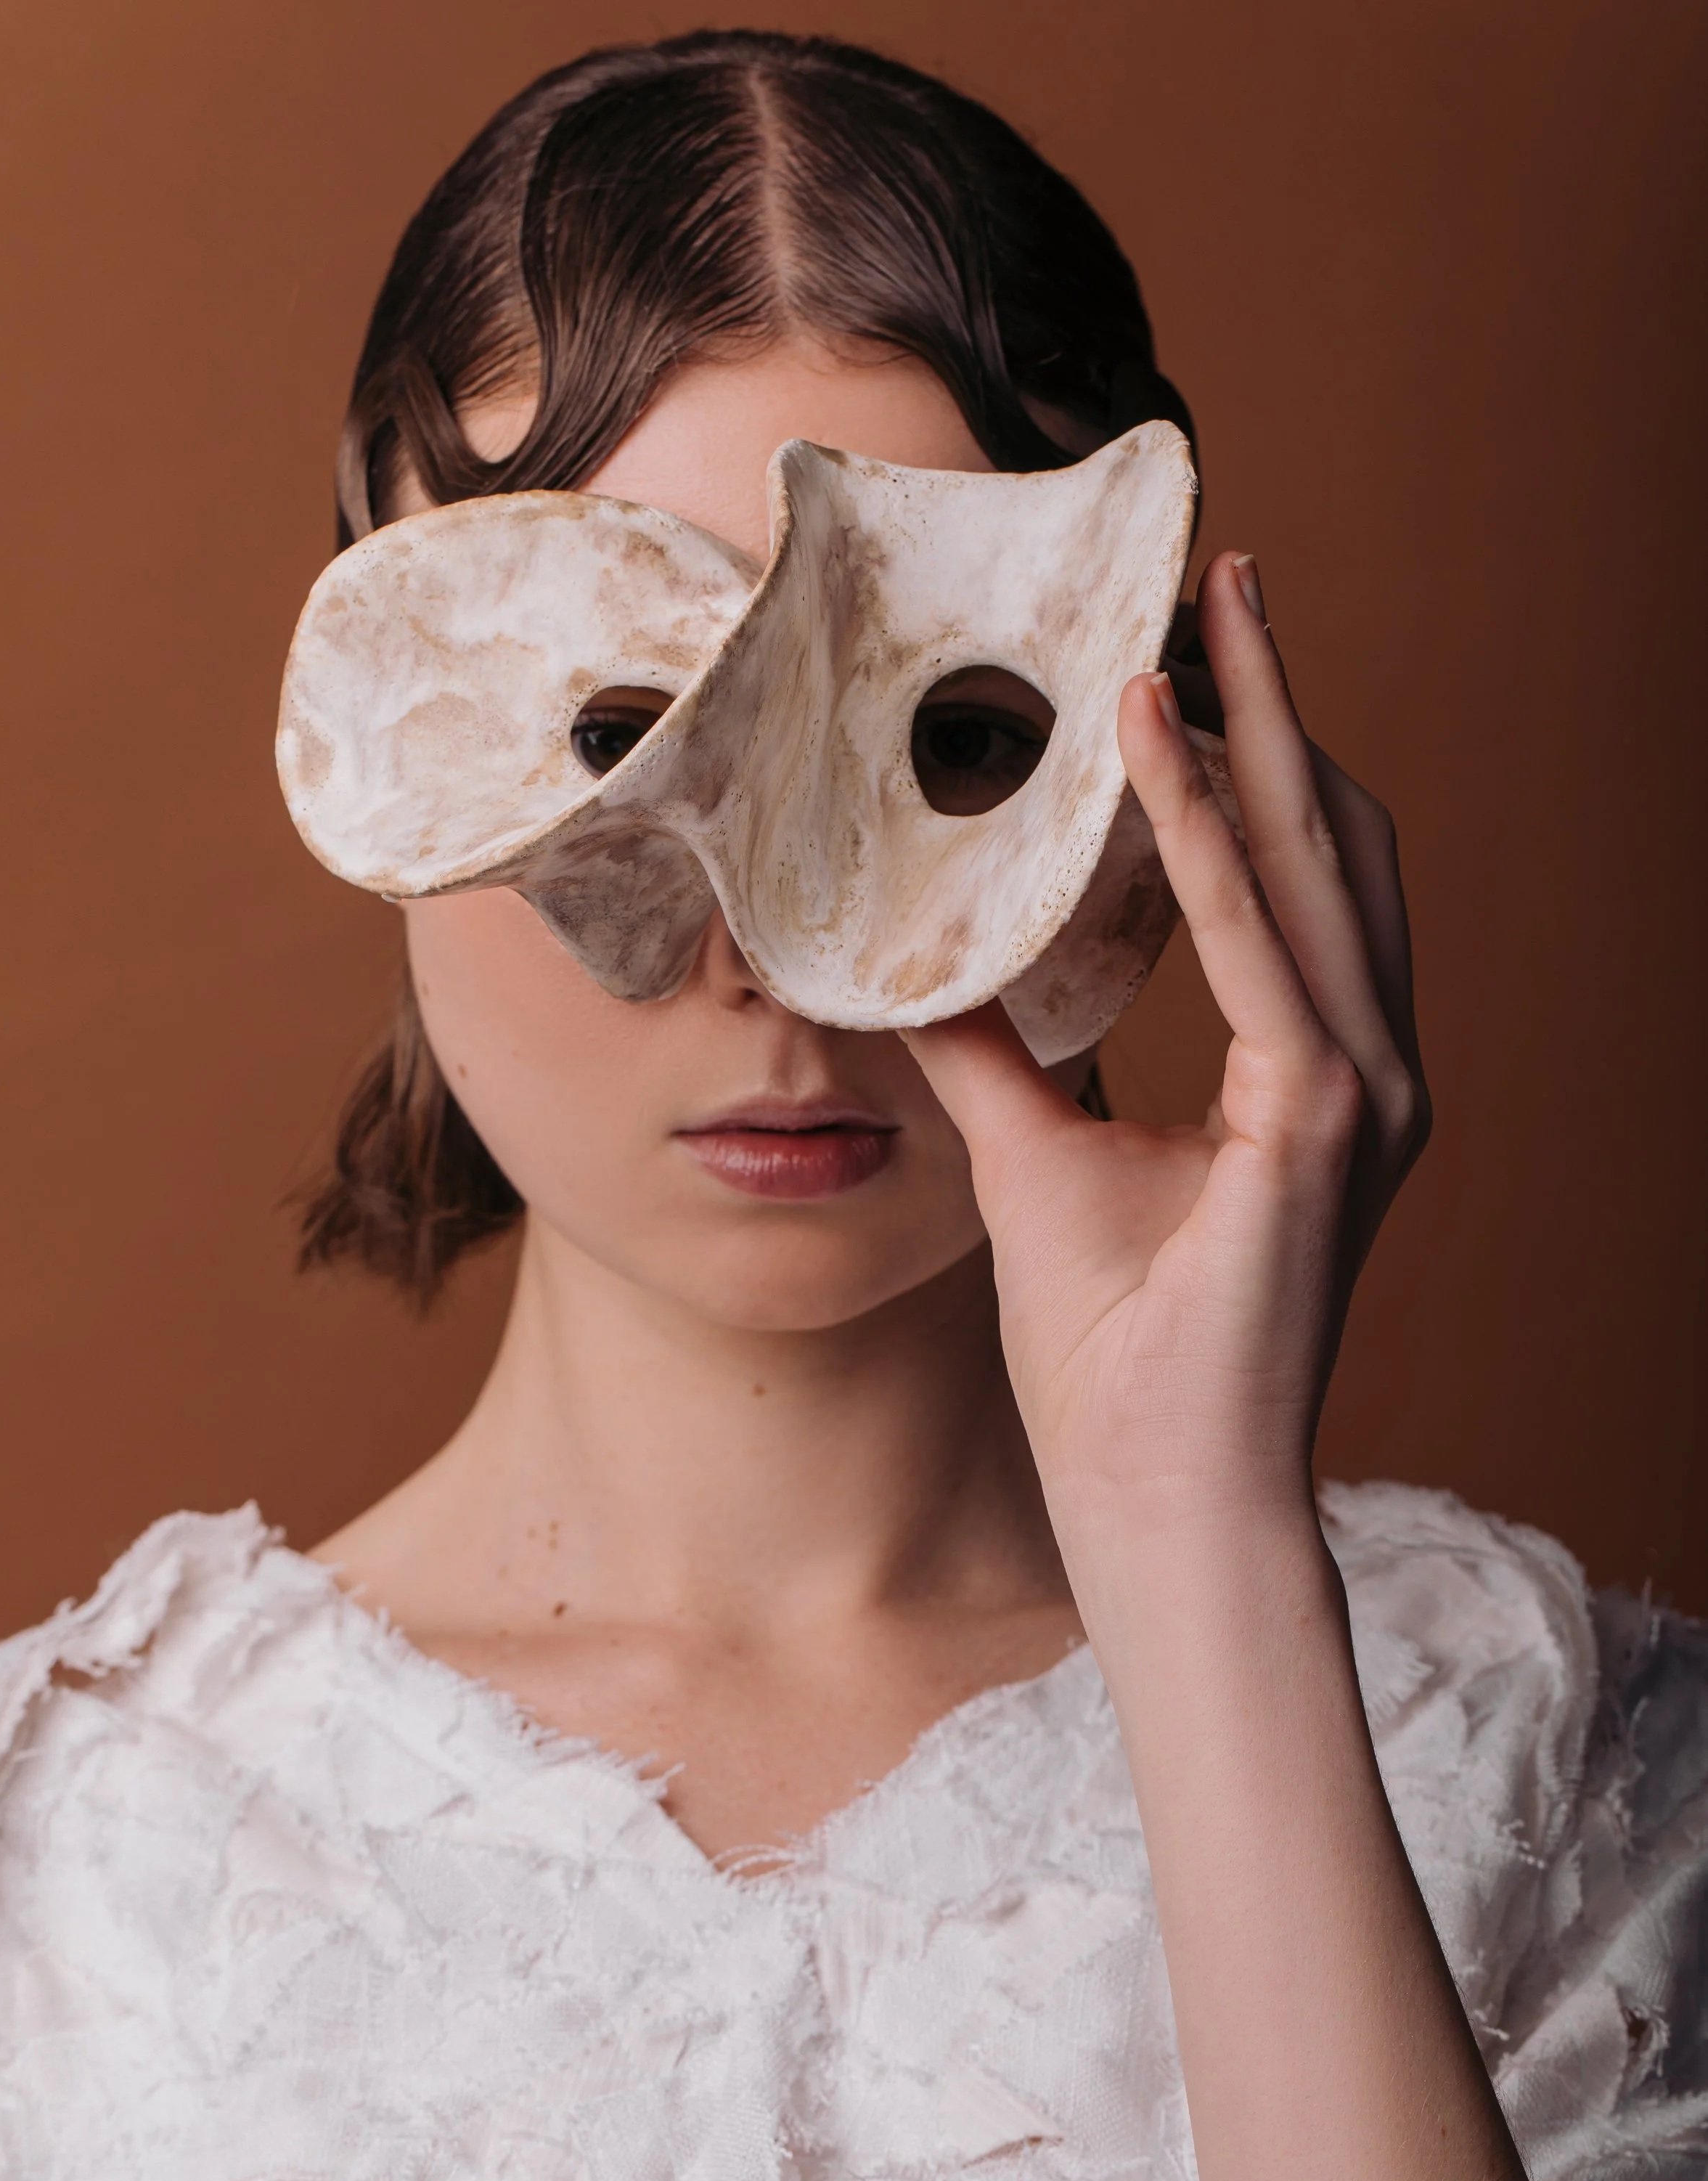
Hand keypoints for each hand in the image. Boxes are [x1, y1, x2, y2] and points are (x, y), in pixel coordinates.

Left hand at [904, 549, 1429, 1535]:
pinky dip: (1198, 834)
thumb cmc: (1114, 1361)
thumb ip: (997, 1052)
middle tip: (1220, 575)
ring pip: (1310, 862)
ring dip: (1251, 729)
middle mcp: (1365, 1066)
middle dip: (1274, 699)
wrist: (1157, 1496)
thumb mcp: (1040, 1164)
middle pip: (1326, 838)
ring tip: (1188, 618)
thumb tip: (924, 967)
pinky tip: (1148, 743)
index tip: (1190, 656)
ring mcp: (1361, 1092)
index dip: (1253, 756)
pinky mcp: (1323, 1121)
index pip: (1294, 878)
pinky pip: (1255, 941)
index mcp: (1319, 1074)